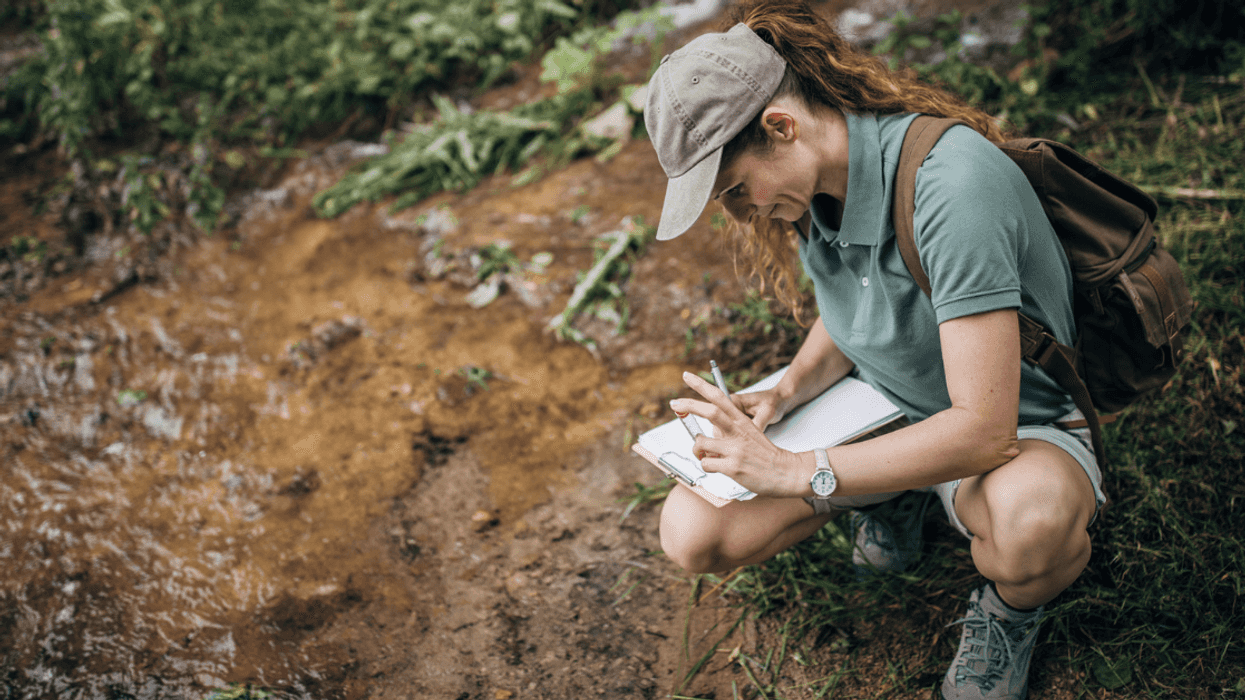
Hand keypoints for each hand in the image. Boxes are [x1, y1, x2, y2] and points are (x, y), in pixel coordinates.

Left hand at [669, 372, 804, 497]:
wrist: (786, 471)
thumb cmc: (765, 454)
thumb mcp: (750, 433)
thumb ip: (728, 431)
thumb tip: (705, 436)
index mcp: (742, 421)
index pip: (720, 397)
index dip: (701, 386)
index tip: (687, 376)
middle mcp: (738, 432)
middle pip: (710, 412)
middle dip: (689, 405)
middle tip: (674, 403)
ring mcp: (735, 449)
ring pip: (701, 443)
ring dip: (698, 449)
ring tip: (706, 454)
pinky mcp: (733, 467)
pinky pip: (706, 464)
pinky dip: (706, 466)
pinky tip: (717, 467)